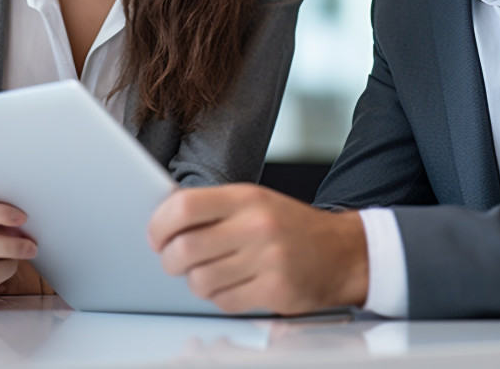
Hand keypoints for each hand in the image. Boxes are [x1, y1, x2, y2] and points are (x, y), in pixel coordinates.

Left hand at [147, 184, 367, 314]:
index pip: (184, 207)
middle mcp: (256, 226)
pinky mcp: (274, 291)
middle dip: (170, 260)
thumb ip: (214, 208)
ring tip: (210, 272)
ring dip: (196, 281)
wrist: (344, 253)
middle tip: (175, 260)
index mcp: (247, 197)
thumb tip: (164, 219)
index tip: (156, 236)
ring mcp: (267, 260)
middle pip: (184, 249)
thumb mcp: (256, 201)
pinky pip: (223, 301)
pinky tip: (234, 285)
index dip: (159, 225)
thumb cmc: (292, 227)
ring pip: (199, 281)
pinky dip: (220, 297)